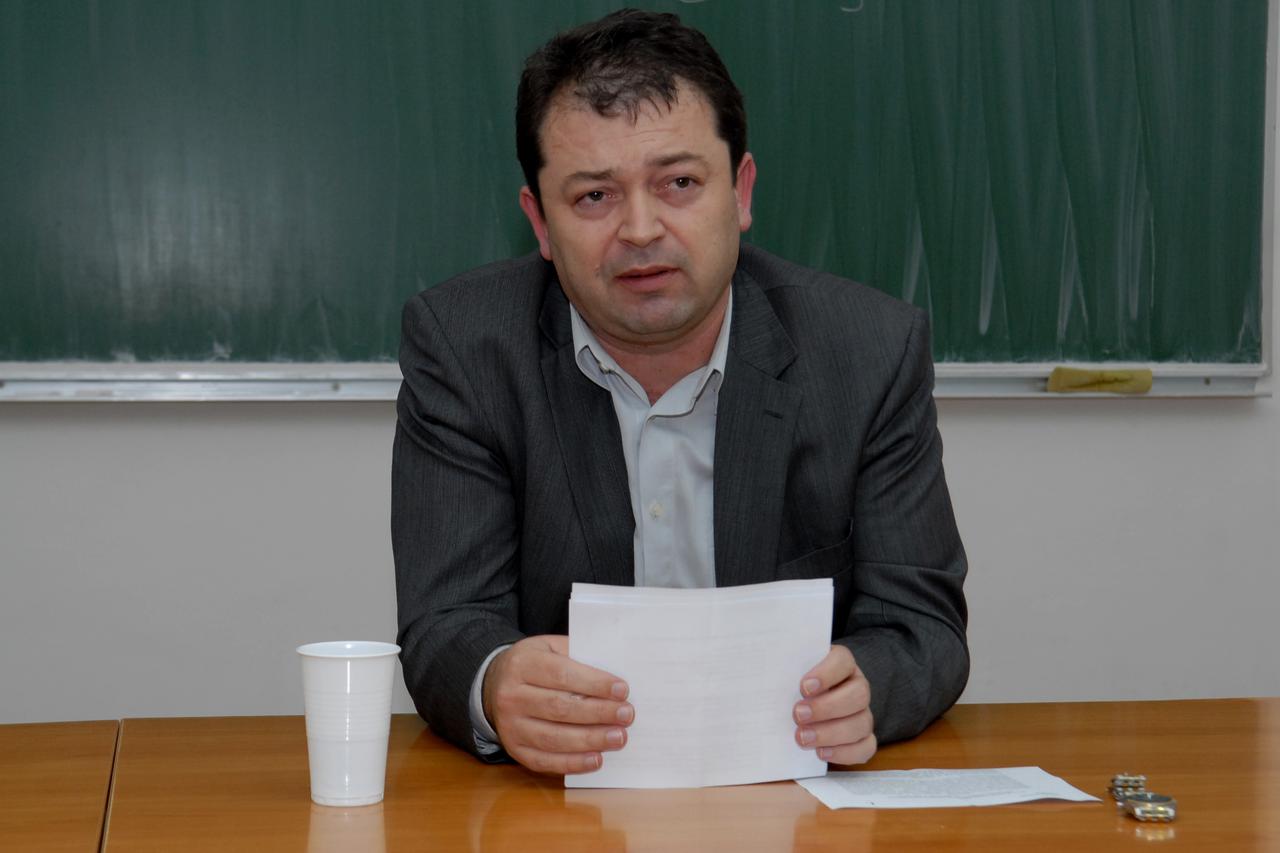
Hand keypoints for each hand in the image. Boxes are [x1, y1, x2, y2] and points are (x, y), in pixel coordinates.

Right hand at [483, 634, 633, 774]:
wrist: (495, 684)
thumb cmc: (534, 664)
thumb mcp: (550, 647)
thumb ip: (579, 656)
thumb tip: (614, 677)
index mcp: (522, 664)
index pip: (562, 675)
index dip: (594, 684)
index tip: (622, 690)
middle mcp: (511, 696)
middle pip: (560, 708)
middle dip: (598, 713)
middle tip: (626, 715)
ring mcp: (510, 725)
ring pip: (553, 738)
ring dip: (590, 740)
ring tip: (619, 738)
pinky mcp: (514, 748)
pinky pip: (544, 761)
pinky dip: (572, 763)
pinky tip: (596, 759)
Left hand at [793, 644, 875, 764]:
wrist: (802, 705)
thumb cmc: (792, 685)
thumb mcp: (788, 674)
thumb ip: (785, 674)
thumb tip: (768, 681)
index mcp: (840, 664)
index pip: (843, 660)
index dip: (826, 673)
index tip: (804, 687)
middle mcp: (856, 686)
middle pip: (858, 694)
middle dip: (827, 708)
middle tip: (798, 715)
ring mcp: (863, 712)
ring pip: (862, 723)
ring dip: (831, 733)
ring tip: (802, 738)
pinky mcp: (863, 738)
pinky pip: (866, 747)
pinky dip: (844, 752)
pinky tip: (820, 753)